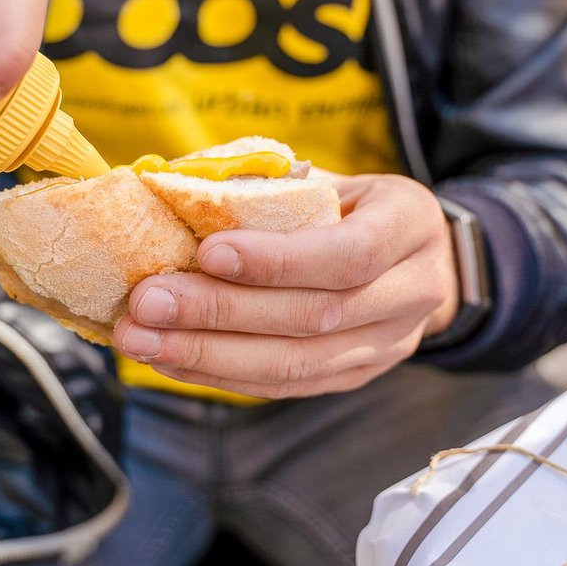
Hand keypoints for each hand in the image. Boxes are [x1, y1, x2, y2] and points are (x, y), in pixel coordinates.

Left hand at [112, 174, 460, 398]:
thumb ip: (271, 184)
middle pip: (313, 316)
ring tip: (142, 339)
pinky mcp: (355, 377)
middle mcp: (411, 293)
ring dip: (208, 354)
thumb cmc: (358, 206)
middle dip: (221, 312)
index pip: (349, 253)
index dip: (277, 259)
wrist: (424, 257)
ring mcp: (388, 345)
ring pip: (295, 364)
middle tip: (148, 302)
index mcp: (409, 225)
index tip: (209, 253)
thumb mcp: (333, 178)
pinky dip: (220, 374)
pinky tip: (169, 359)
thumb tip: (172, 183)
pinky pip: (285, 386)